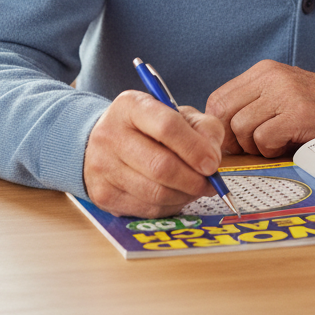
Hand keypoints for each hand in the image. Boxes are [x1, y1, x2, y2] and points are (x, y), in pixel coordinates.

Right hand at [82, 90, 224, 216]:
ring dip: (184, 195)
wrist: (108, 142)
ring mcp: (102, 166)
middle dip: (193, 179)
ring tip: (195, 189)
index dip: (194, 149)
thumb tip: (212, 159)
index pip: (167, 127)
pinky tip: (176, 196)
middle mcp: (110, 134)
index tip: (212, 164)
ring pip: (154, 193)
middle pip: (160, 166)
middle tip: (209, 183)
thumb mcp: (180, 114)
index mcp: (131, 105)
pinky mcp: (102, 194)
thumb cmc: (151, 127)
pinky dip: (169, 206)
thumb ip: (204, 128)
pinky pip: (146, 209)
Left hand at [205, 60, 314, 156]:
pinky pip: (263, 138)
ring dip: (253, 146)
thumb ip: (250, 105)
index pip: (218, 98)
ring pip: (241, 127)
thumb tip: (217, 134)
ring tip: (274, 143)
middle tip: (248, 148)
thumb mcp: (279, 95)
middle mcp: (270, 77)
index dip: (219, 125)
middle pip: (224, 112)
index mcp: (262, 71)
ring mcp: (284, 93)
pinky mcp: (297, 113)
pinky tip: (285, 145)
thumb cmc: (312, 109)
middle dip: (230, 138)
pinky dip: (270, 150)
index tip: (232, 141)